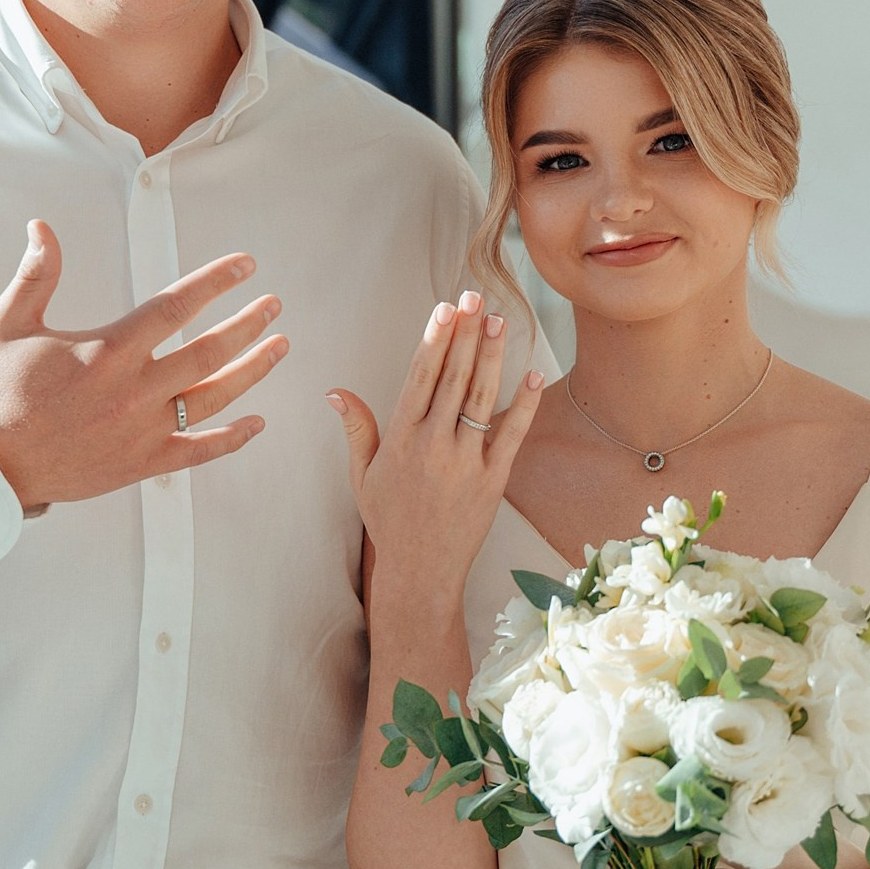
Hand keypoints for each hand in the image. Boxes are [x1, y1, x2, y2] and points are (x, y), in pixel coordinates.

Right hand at [0, 220, 284, 508]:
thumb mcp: (7, 324)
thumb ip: (36, 275)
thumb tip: (42, 229)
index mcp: (108, 350)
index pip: (176, 306)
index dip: (216, 282)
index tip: (245, 266)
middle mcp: (133, 390)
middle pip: (209, 352)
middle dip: (248, 325)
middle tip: (274, 306)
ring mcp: (142, 430)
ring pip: (213, 398)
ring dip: (252, 370)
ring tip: (279, 347)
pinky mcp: (143, 463)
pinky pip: (199, 452)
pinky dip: (232, 439)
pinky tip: (257, 423)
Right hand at [327, 292, 541, 600]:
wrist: (421, 571)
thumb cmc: (390, 521)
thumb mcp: (362, 475)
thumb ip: (356, 428)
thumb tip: (335, 391)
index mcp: (400, 439)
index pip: (419, 376)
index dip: (434, 339)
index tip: (444, 309)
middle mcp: (433, 445)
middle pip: (452, 377)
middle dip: (464, 334)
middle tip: (475, 297)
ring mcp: (465, 461)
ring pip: (480, 397)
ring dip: (491, 356)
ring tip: (497, 320)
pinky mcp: (493, 479)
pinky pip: (512, 434)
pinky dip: (524, 403)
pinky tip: (534, 373)